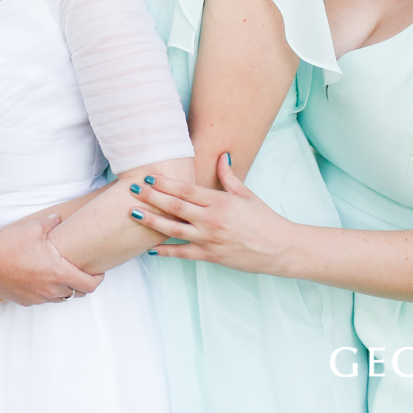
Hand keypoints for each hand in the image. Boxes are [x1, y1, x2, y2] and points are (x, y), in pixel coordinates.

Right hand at [0, 213, 102, 305]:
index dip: (98, 279)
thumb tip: (57, 219)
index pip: (89, 285)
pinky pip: (43, 299)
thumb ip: (51, 223)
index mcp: (59, 273)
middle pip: (78, 294)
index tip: (98, 271)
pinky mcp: (25, 301)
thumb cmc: (10, 244)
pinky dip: (48, 291)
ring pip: (61, 298)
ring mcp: (38, 298)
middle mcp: (51, 289)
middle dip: (82, 284)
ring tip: (60, 274)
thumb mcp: (34, 228)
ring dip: (65, 289)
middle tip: (80, 271)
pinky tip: (41, 278)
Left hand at [126, 154, 293, 275]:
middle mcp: (211, 220)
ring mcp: (209, 239)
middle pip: (174, 206)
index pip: (186, 189)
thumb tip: (221, 156)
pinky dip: (166, 251)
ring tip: (133, 213)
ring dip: (151, 221)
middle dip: (151, 197)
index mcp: (219, 201)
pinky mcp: (211, 256)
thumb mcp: (246, 195)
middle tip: (132, 188)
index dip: (165, 183)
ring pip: (173, 230)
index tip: (148, 177)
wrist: (281, 248)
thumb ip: (229, 177)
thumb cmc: (264, 219)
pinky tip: (151, 249)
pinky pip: (184, 253)